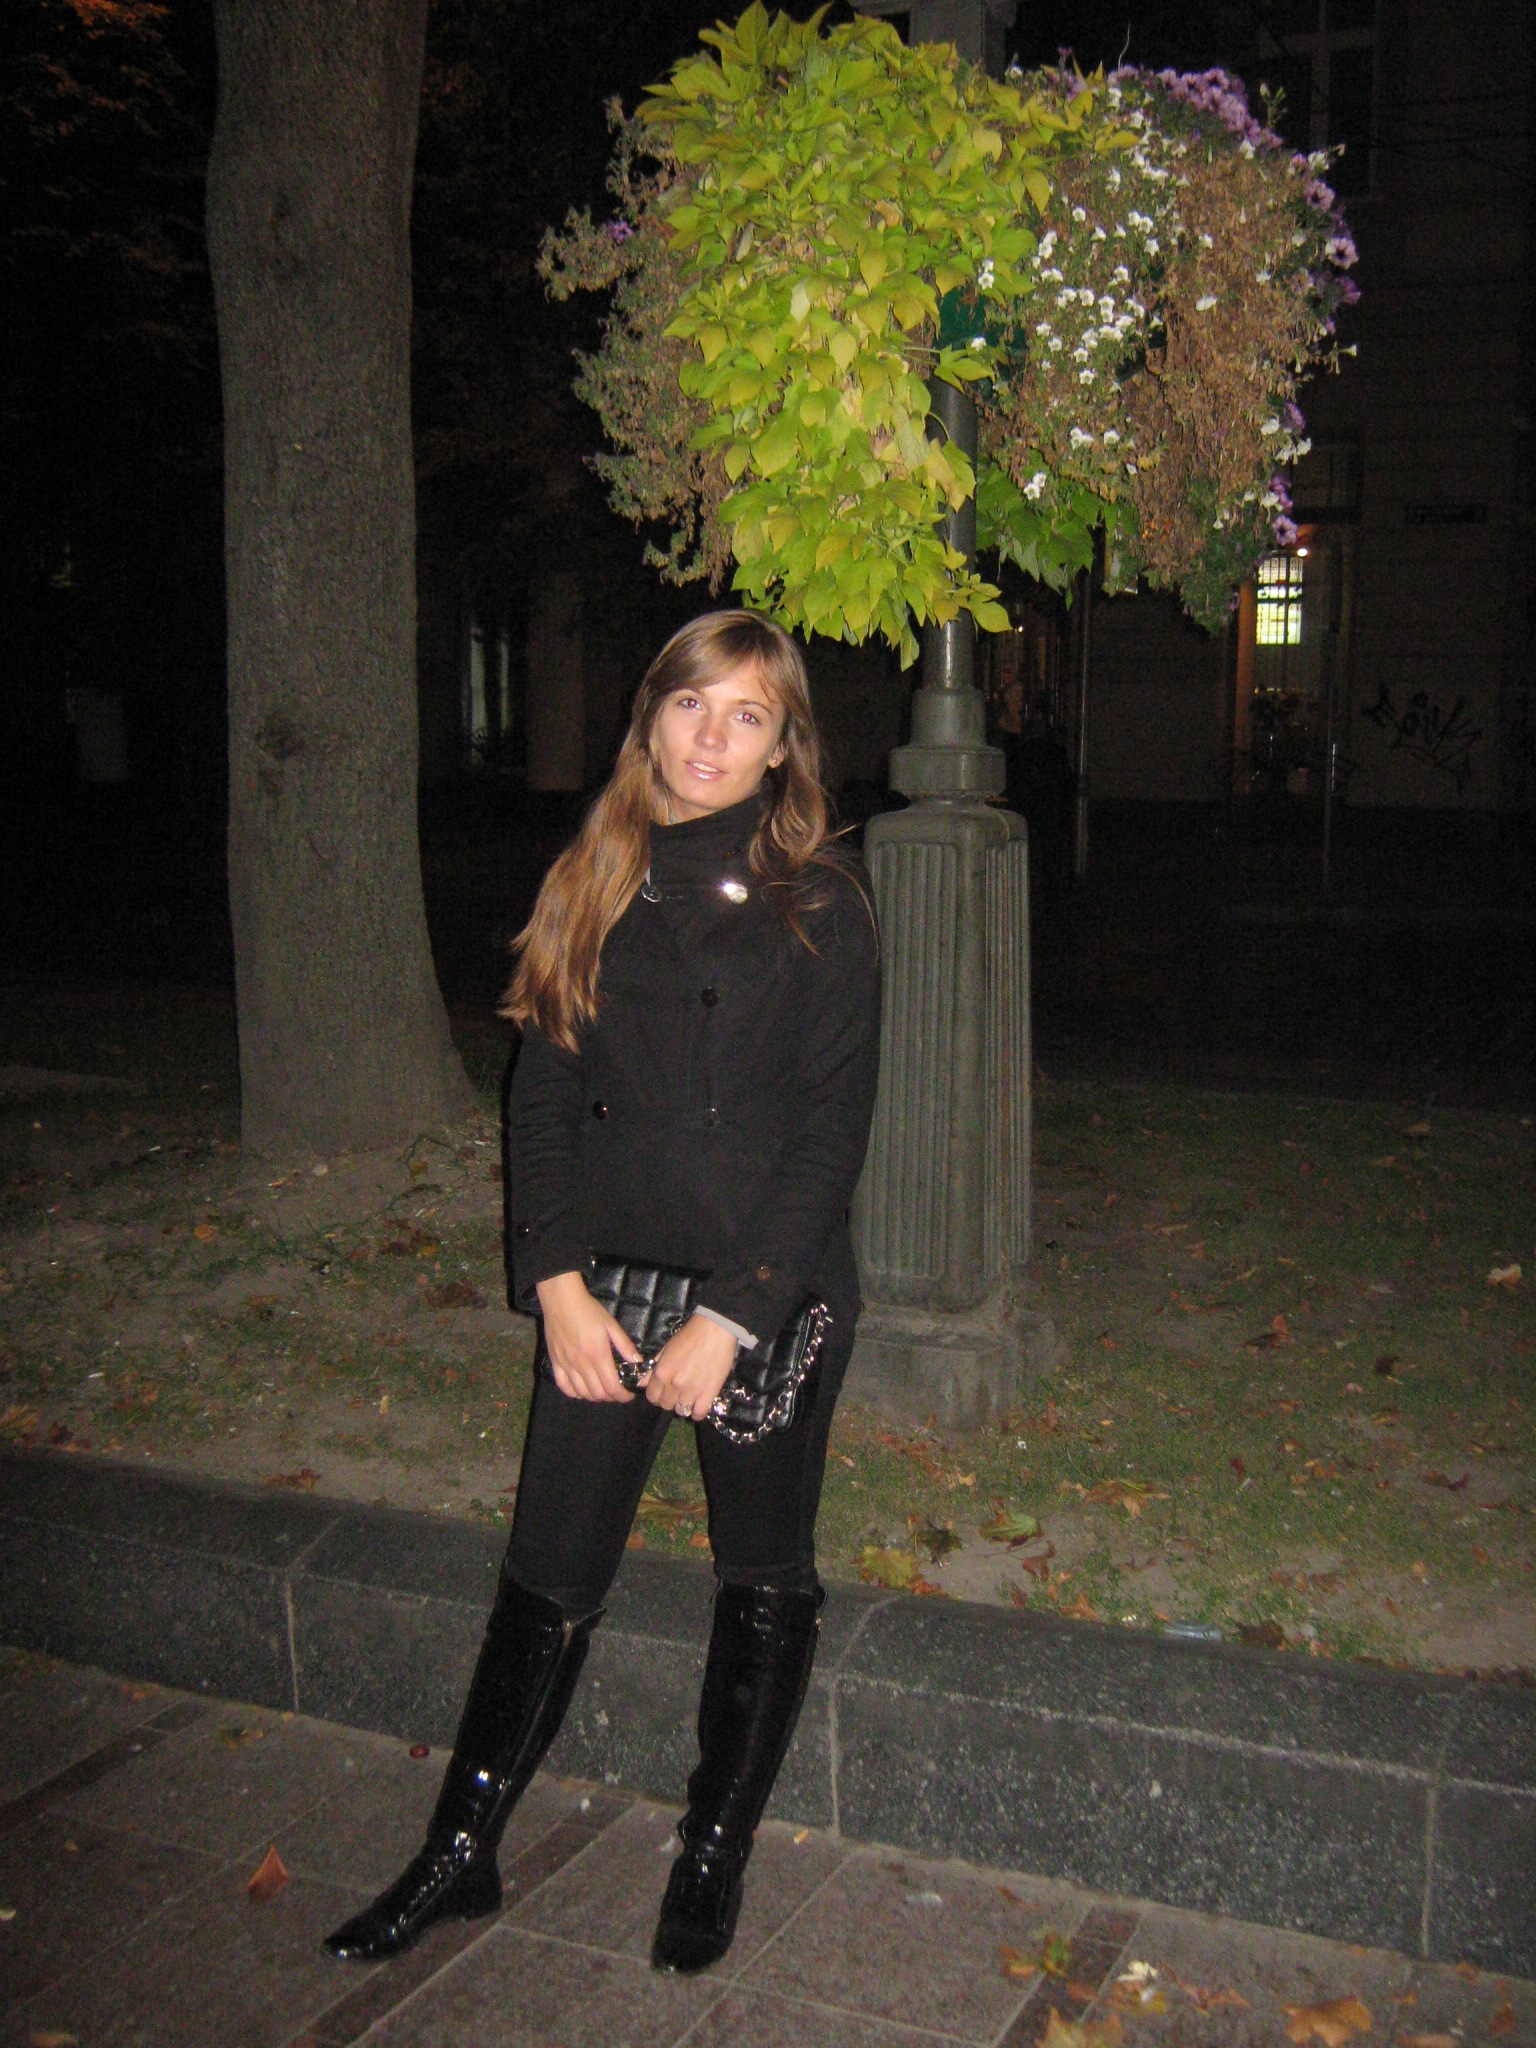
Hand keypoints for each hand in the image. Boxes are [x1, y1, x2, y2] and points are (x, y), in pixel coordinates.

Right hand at [535, 1270, 643, 1402]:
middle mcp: (581, 1364)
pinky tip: (582, 1389)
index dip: (622, 1396)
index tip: (629, 1395)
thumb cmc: (589, 1310)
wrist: (561, 1300)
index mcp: (598, 1355)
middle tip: (617, 1390)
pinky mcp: (555, 1362)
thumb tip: (639, 1363)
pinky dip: (575, 1393)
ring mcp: (566, 1365)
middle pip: (598, 1393)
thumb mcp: (611, 1325)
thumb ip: (625, 1346)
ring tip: (602, 1390)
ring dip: (595, 1396)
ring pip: (581, 1393)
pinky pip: (564, 1386)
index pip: (612, 1387)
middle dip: (611, 1397)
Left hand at [644, 1314, 737, 1421]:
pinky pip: (698, 1414)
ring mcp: (691, 1391)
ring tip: (690, 1395)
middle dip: (669, 1400)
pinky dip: (697, 1411)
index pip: (651, 1397)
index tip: (663, 1390)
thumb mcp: (666, 1349)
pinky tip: (699, 1403)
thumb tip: (641, 1383)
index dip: (656, 1394)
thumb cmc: (689, 1336)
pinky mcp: (709, 1394)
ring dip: (683, 1404)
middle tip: (677, 1391)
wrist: (715, 1330)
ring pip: (681, 1411)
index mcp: (662, 1373)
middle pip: (665, 1405)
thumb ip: (652, 1368)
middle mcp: (674, 1385)